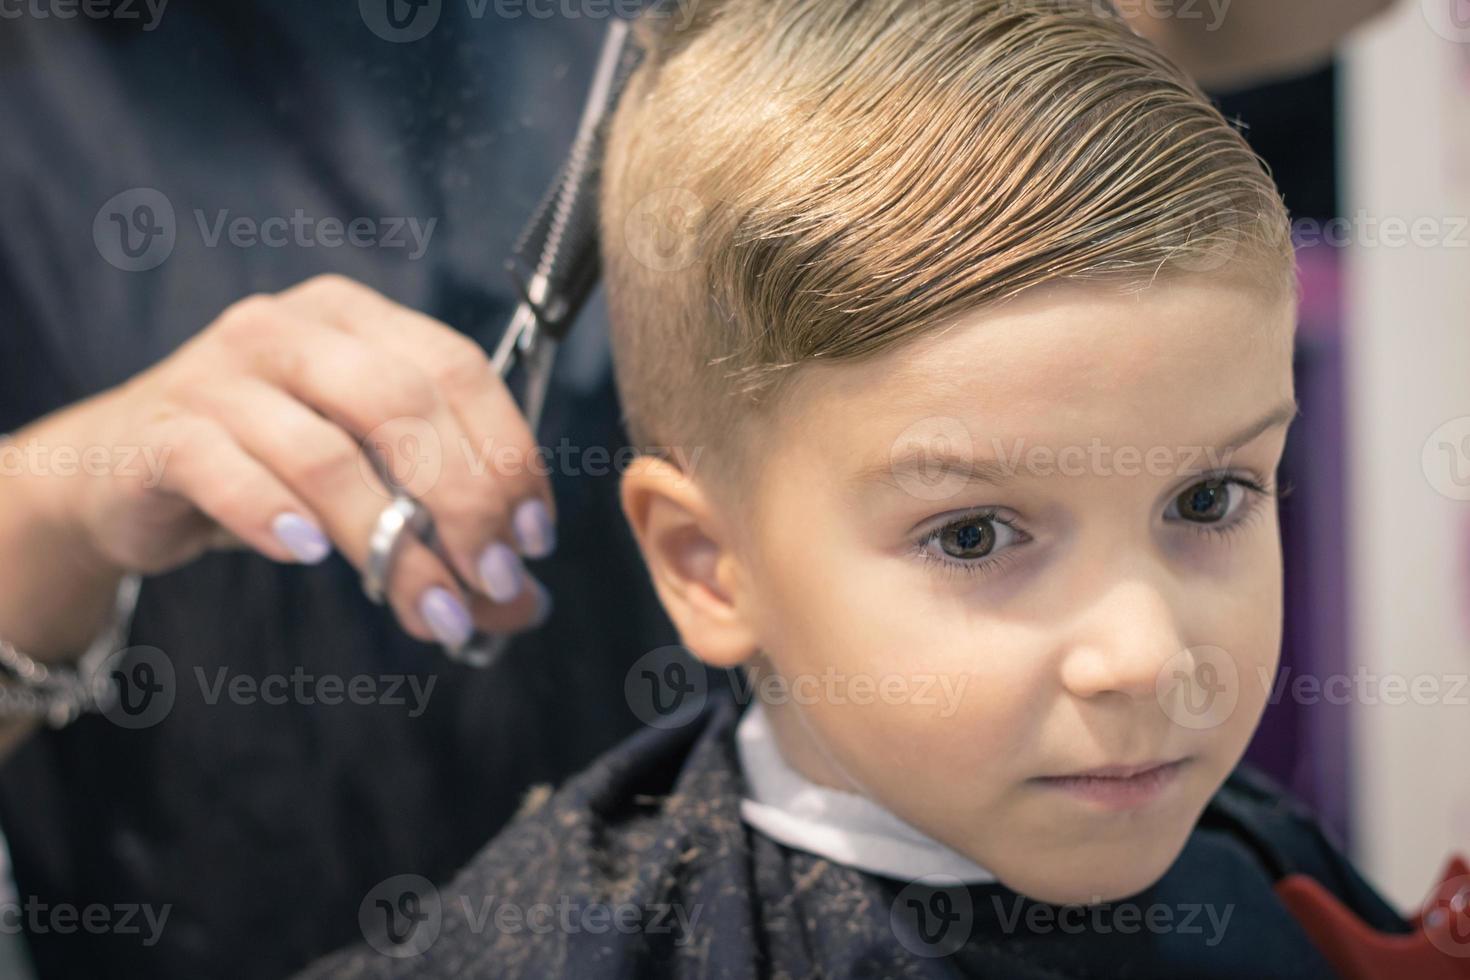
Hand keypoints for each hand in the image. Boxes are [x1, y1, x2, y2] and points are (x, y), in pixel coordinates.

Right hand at [35, 275, 555, 648]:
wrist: (118, 473)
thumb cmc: (268, 468)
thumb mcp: (368, 486)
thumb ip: (446, 534)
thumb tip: (525, 605)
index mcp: (358, 320)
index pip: (459, 369)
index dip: (508, 454)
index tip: (533, 538)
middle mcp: (292, 327)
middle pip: (404, 406)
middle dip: (464, 502)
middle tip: (493, 582)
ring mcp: (219, 372)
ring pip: (326, 453)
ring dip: (388, 542)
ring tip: (428, 609)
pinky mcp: (161, 430)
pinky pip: (228, 472)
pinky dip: (276, 516)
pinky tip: (311, 555)